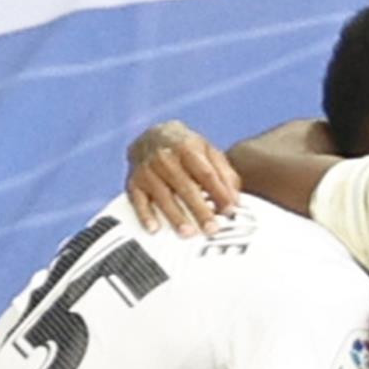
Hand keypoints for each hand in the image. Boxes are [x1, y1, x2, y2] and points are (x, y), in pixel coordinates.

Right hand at [126, 120, 240, 236]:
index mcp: (188, 148)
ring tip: (188, 233)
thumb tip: (236, 202)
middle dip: (200, 210)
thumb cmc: (188, 149)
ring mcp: (147, 170)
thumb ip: (225, 174)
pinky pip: (137, 200)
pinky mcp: (133, 181)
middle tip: (212, 229)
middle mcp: (165, 158)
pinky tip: (154, 229)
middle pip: (185, 187)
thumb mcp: (209, 152)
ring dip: (175, 216)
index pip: (206, 174)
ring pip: (163, 196)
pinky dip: (144, 215)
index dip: (219, 193)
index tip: (231, 211)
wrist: (152, 135)